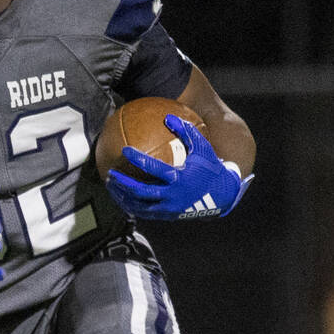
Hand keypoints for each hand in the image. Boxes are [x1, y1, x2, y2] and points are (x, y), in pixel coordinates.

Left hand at [106, 114, 253, 219]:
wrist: (223, 195)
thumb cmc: (210, 167)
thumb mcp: (202, 148)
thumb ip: (186, 131)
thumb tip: (168, 116)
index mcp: (179, 178)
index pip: (153, 167)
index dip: (137, 159)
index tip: (124, 150)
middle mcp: (172, 195)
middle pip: (141, 191)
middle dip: (123, 184)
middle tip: (110, 174)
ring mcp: (169, 208)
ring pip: (139, 206)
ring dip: (123, 197)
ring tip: (111, 188)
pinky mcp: (168, 216)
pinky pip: (145, 213)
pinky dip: (131, 206)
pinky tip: (122, 198)